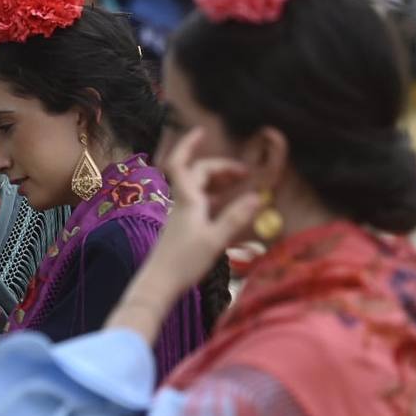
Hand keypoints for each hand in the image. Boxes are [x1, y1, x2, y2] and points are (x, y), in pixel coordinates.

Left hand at [145, 129, 261, 298]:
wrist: (158, 284)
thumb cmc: (183, 262)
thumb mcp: (215, 240)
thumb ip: (236, 218)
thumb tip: (257, 196)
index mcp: (188, 200)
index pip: (183, 163)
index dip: (189, 144)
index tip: (202, 131)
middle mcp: (182, 203)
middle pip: (197, 174)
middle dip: (219, 167)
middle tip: (244, 173)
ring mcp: (181, 215)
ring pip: (198, 189)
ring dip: (217, 182)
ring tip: (239, 185)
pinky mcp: (183, 228)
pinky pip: (199, 204)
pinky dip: (214, 198)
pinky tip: (226, 206)